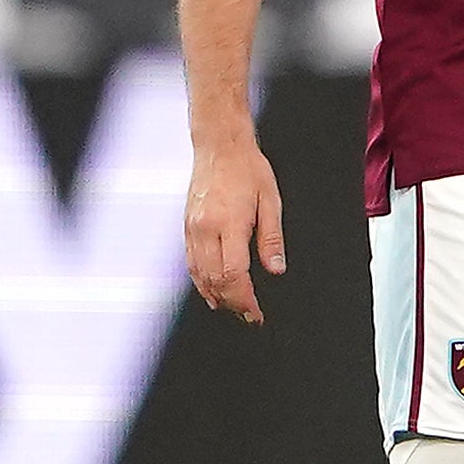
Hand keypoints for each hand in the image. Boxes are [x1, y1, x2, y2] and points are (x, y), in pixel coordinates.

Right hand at [185, 137, 286, 324]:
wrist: (220, 146)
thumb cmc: (249, 169)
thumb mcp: (271, 201)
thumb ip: (272, 238)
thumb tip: (276, 269)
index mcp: (229, 224)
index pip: (233, 275)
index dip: (244, 299)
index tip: (255, 313)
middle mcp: (205, 229)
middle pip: (214, 280)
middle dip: (231, 303)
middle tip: (248, 316)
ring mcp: (192, 229)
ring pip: (198, 275)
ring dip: (214, 296)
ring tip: (231, 309)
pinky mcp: (187, 226)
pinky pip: (191, 262)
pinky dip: (200, 281)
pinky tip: (211, 290)